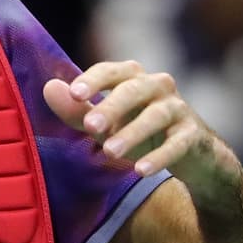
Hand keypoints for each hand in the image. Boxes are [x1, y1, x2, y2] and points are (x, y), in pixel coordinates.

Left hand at [42, 60, 239, 197]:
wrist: (192, 154)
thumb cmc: (139, 131)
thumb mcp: (106, 124)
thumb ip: (77, 110)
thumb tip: (49, 88)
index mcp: (133, 77)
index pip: (111, 71)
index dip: (94, 80)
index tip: (75, 93)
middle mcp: (158, 86)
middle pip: (133, 90)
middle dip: (111, 107)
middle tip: (90, 126)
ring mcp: (178, 109)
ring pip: (155, 116)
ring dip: (131, 134)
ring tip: (109, 152)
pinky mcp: (193, 134)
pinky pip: (177, 143)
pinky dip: (159, 157)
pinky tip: (141, 171)